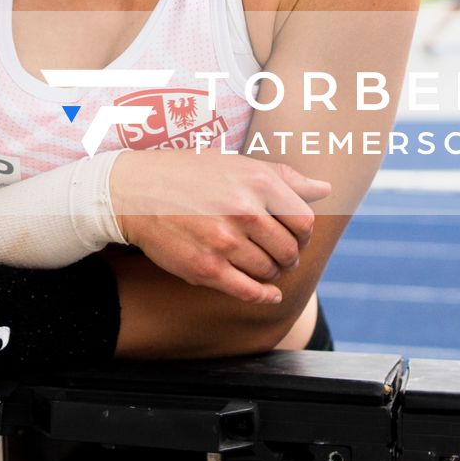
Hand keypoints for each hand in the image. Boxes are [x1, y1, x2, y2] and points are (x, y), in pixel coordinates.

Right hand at [110, 150, 330, 304]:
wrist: (135, 192)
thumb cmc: (189, 174)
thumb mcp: (237, 164)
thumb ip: (284, 178)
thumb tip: (324, 190)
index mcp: (257, 182)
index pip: (305, 221)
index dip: (302, 232)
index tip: (291, 233)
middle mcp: (244, 211)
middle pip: (290, 250)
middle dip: (288, 255)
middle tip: (276, 252)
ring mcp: (225, 242)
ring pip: (270, 271)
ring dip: (270, 272)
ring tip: (258, 261)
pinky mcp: (207, 268)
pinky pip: (249, 292)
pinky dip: (264, 295)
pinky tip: (267, 292)